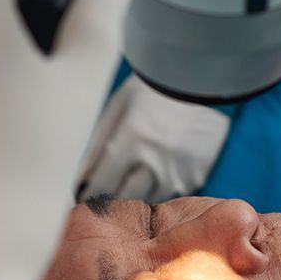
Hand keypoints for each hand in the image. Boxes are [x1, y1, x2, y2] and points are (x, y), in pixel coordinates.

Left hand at [76, 75, 230, 203]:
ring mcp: (180, 171)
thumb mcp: (118, 108)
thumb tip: (80, 180)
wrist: (200, 78)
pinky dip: (159, 189)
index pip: (102, 185)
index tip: (84, 196)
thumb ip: (97, 146)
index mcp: (133, 139)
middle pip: (124, 200)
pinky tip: (158, 171)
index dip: (89, 195)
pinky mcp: (197, 176)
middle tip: (104, 192)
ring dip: (136, 194)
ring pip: (148, 202)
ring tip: (133, 177)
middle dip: (110, 200)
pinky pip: (170, 196)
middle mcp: (157, 160)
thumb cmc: (152, 90)